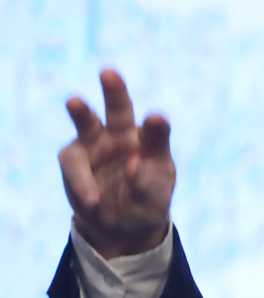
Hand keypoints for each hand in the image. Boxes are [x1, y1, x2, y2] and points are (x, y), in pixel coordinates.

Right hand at [59, 69, 175, 258]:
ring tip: (74, 101)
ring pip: (86, 122)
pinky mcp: (75, 158)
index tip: (156, 120)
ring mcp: (96, 143)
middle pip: (119, 109)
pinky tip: (93, 201)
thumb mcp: (154, 200)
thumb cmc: (145, 204)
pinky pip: (74, 163)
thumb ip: (146, 183)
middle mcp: (124, 136)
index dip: (156, 126)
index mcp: (152, 143)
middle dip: (114, 90)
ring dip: (80, 111)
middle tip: (109, 73)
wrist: (120, 223)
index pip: (156, 131)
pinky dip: (82, 181)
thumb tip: (133, 163)